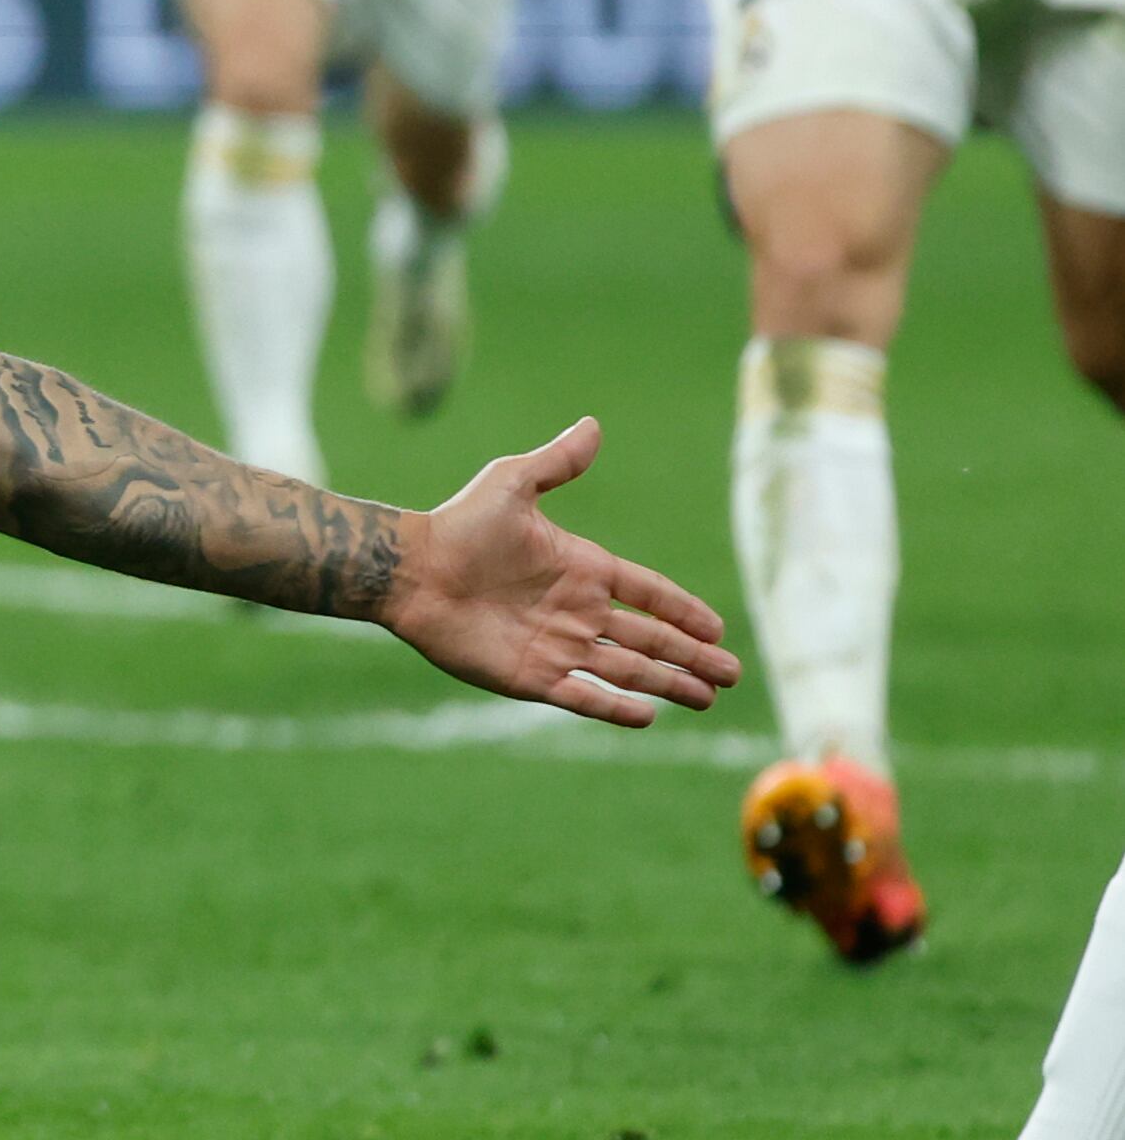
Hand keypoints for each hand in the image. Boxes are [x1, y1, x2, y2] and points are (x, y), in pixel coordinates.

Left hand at [378, 418, 738, 727]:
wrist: (408, 570)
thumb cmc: (458, 525)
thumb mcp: (512, 485)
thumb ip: (556, 463)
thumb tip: (593, 424)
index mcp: (581, 568)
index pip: (648, 593)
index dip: (683, 609)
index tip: (718, 627)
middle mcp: (575, 611)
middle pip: (648, 638)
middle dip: (691, 656)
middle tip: (732, 674)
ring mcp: (554, 645)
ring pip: (625, 670)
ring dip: (666, 683)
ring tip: (706, 697)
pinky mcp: (528, 676)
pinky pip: (581, 695)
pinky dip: (613, 707)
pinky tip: (648, 716)